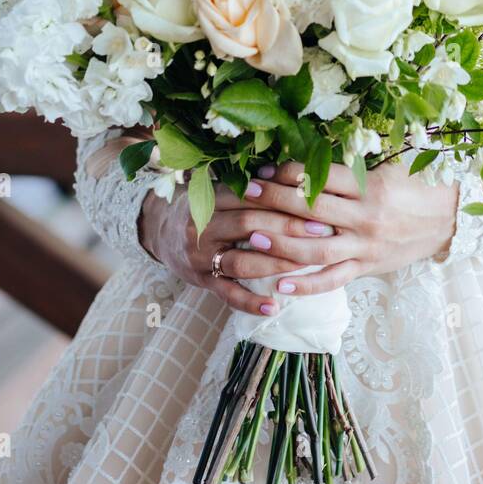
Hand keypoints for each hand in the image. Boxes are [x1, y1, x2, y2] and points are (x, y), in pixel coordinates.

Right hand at [137, 174, 317, 319]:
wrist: (161, 231)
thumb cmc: (203, 207)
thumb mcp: (217, 190)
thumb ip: (249, 187)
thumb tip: (296, 176)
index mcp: (210, 199)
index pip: (250, 196)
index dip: (283, 197)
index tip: (315, 200)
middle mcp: (202, 226)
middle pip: (249, 224)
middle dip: (288, 228)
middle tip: (321, 230)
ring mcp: (200, 256)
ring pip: (241, 261)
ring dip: (276, 263)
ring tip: (306, 265)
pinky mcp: (201, 281)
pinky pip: (227, 294)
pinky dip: (250, 302)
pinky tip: (274, 307)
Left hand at [207, 157, 459, 299]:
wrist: (449, 219)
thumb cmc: (414, 186)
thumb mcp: (388, 167)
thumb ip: (351, 167)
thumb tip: (308, 158)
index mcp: (371, 186)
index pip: (321, 178)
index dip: (289, 172)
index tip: (264, 169)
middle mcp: (366, 218)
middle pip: (312, 211)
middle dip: (275, 202)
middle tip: (246, 194)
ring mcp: (366, 246)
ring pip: (317, 249)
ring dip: (281, 245)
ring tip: (251, 238)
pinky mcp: (368, 268)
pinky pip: (334, 279)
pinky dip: (307, 285)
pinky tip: (280, 286)